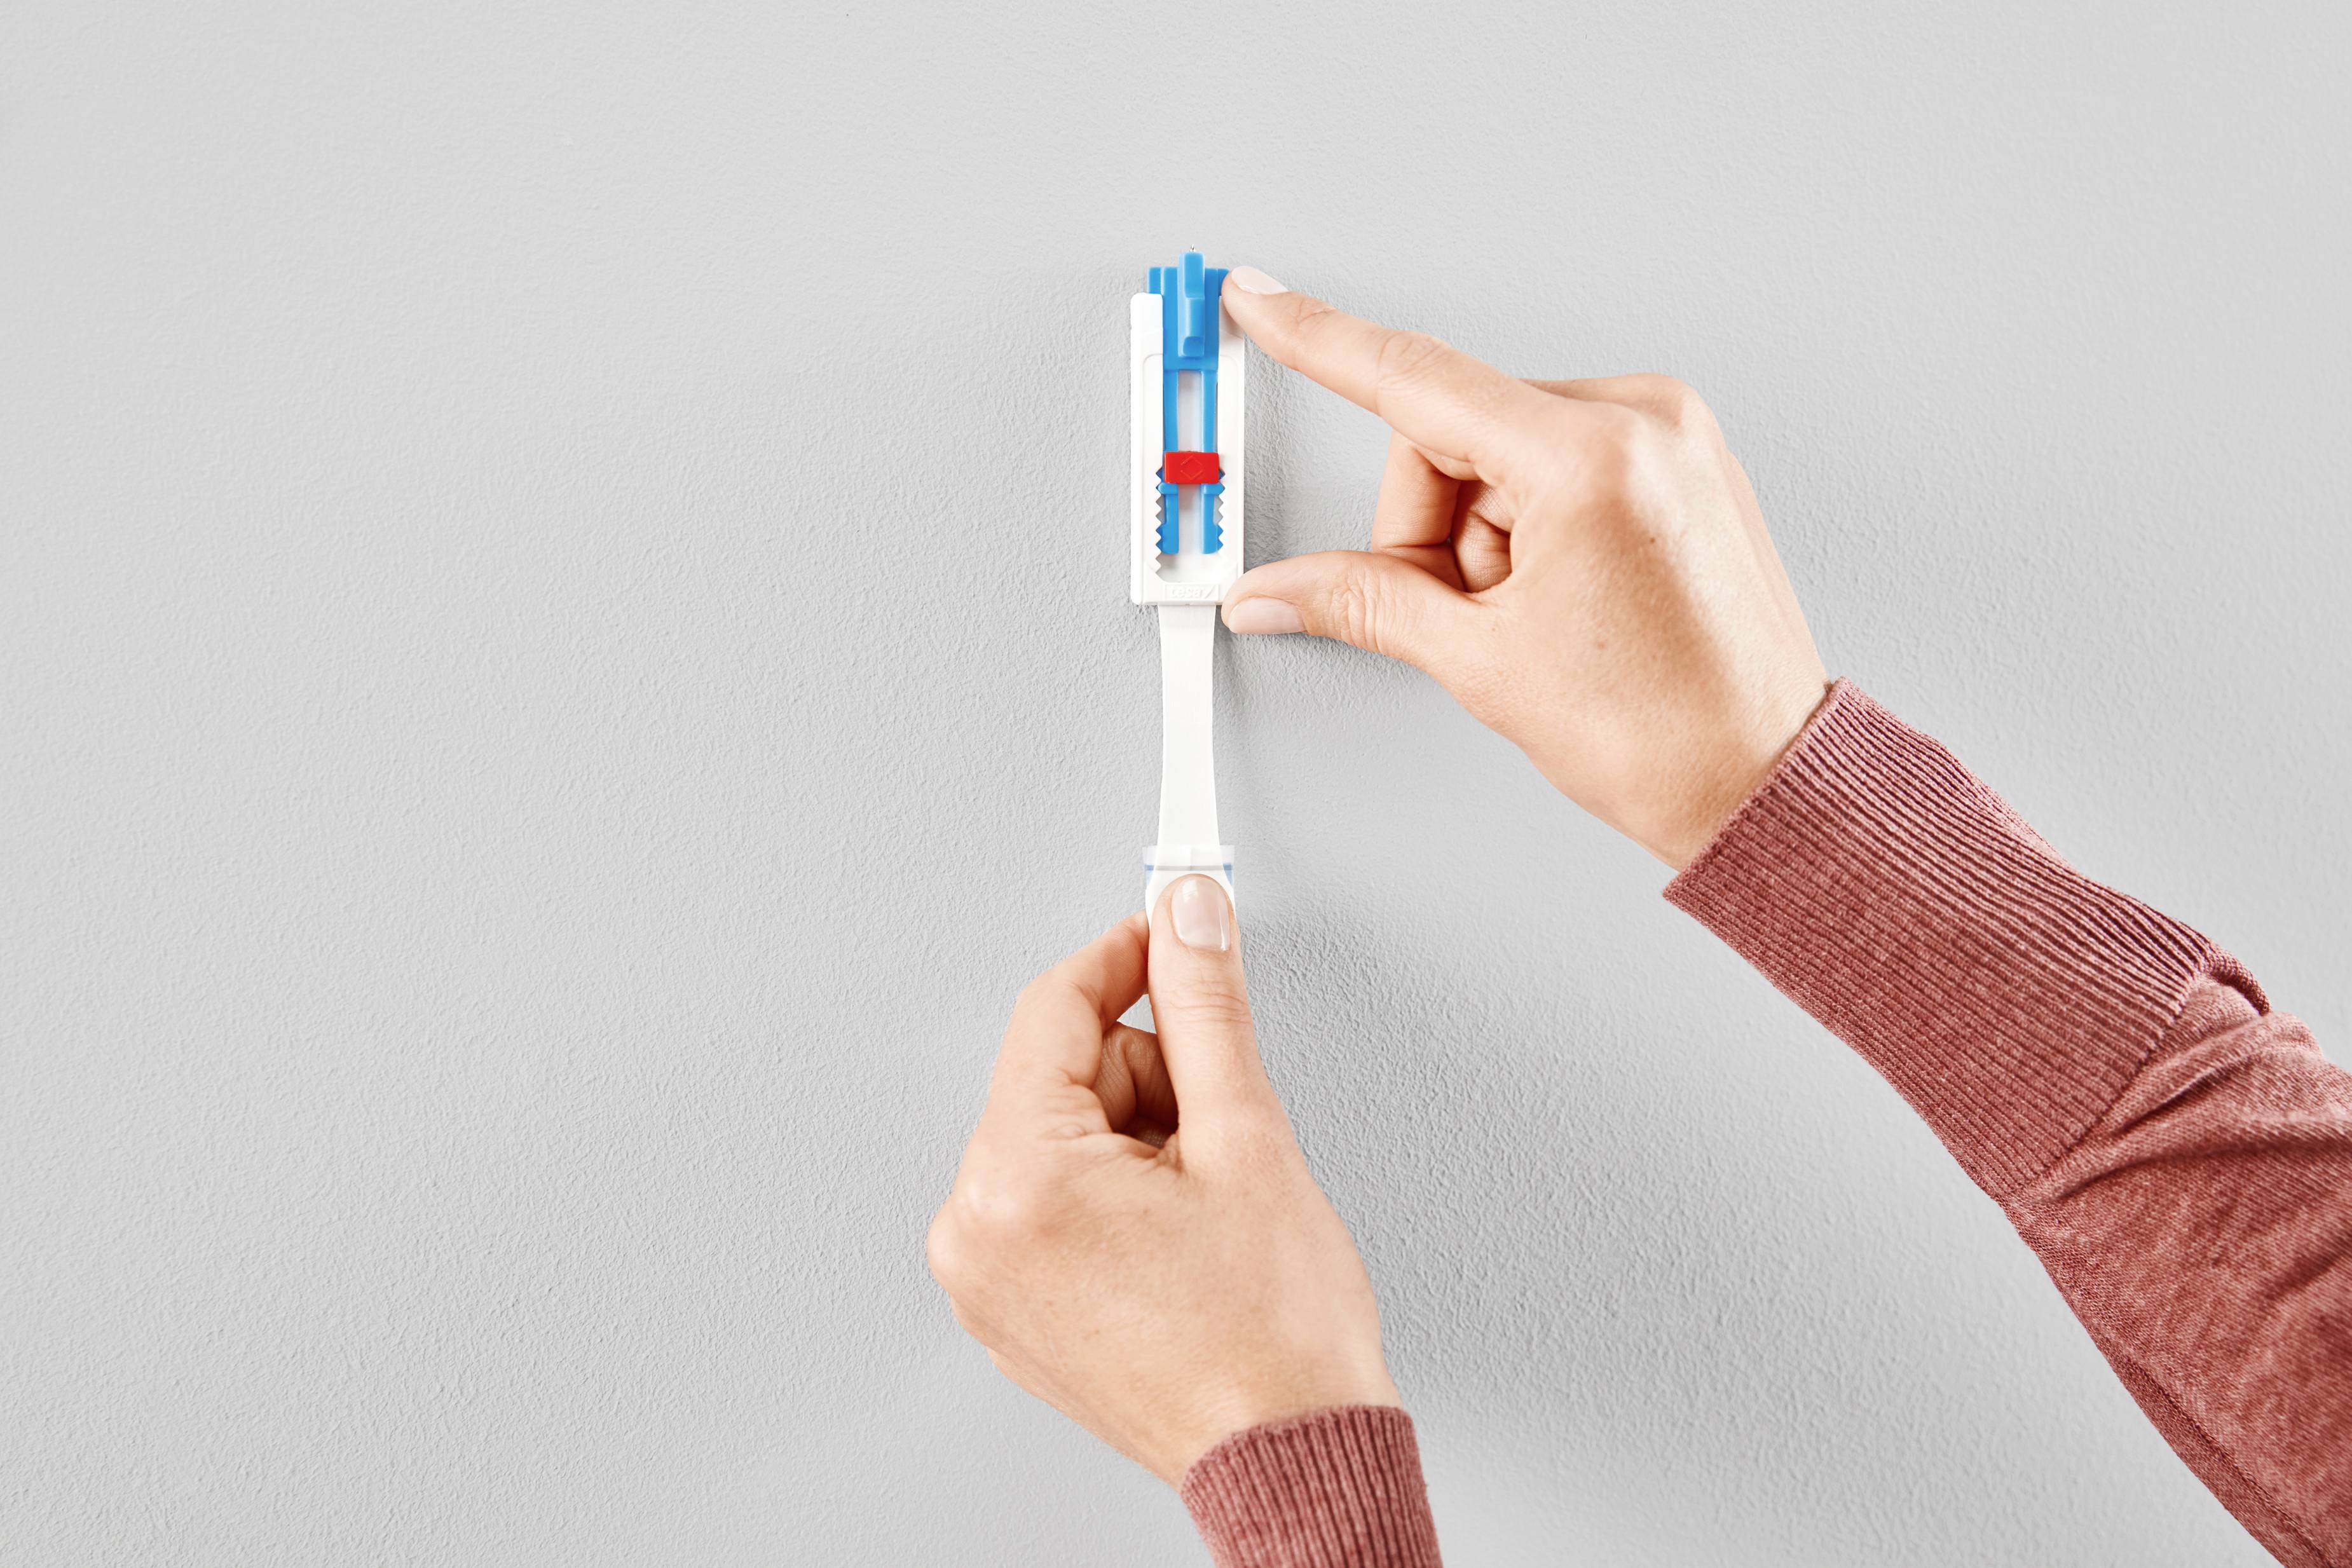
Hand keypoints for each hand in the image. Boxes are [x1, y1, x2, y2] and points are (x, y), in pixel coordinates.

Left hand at [925, 876, 1397, 1482]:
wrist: (1291, 1462)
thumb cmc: (1275, 1342)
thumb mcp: (1247, 1137)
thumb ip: (1206, 1007)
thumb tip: (1186, 917)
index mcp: (1016, 1183)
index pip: (1053, 1010)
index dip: (1127, 956)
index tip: (1173, 931)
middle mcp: (975, 1235)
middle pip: (1059, 1076)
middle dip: (1149, 1077)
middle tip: (1222, 1132)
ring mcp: (987, 1283)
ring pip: (1061, 1138)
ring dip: (1140, 1136)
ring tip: (1207, 1201)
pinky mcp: (1014, 1313)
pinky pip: (1055, 1203)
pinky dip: (1117, 1191)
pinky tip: (1180, 1235)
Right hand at [1218, 267, 1829, 868]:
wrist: (1762, 777)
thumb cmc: (1662, 733)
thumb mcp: (1483, 662)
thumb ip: (1362, 602)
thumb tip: (1276, 588)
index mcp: (1592, 458)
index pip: (1416, 380)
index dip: (1319, 341)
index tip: (1260, 299)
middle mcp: (1642, 422)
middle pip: (1452, 434)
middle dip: (1432, 531)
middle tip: (1471, 617)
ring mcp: (1669, 435)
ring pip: (1500, 453)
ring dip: (1485, 536)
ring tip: (1536, 618)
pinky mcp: (1679, 458)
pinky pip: (1557, 461)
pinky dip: (1531, 525)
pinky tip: (1564, 595)